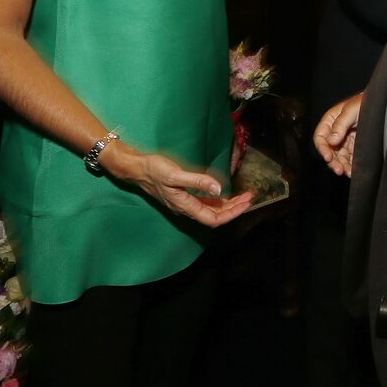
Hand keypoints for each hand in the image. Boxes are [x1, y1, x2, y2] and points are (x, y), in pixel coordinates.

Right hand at [102, 143, 253, 226]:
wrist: (136, 168)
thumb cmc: (153, 170)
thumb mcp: (176, 174)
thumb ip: (198, 181)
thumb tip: (219, 189)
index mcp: (185, 206)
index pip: (214, 218)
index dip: (232, 213)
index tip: (246, 203)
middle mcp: (186, 208)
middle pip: (215, 215)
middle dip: (234, 208)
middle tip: (250, 197)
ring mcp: (185, 203)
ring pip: (211, 210)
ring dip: (228, 205)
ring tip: (243, 196)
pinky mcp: (183, 196)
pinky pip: (204, 203)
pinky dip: (218, 199)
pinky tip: (224, 194)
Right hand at [313, 92, 362, 177]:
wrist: (381, 105)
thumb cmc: (364, 103)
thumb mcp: (351, 111)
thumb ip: (340, 124)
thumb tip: (331, 141)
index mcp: (330, 121)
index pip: (320, 137)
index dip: (322, 148)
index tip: (328, 157)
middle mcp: (335, 132)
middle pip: (329, 150)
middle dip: (334, 161)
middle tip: (339, 170)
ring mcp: (345, 139)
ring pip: (339, 156)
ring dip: (342, 165)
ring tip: (348, 173)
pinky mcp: (354, 145)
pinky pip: (350, 157)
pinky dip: (351, 165)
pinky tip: (353, 171)